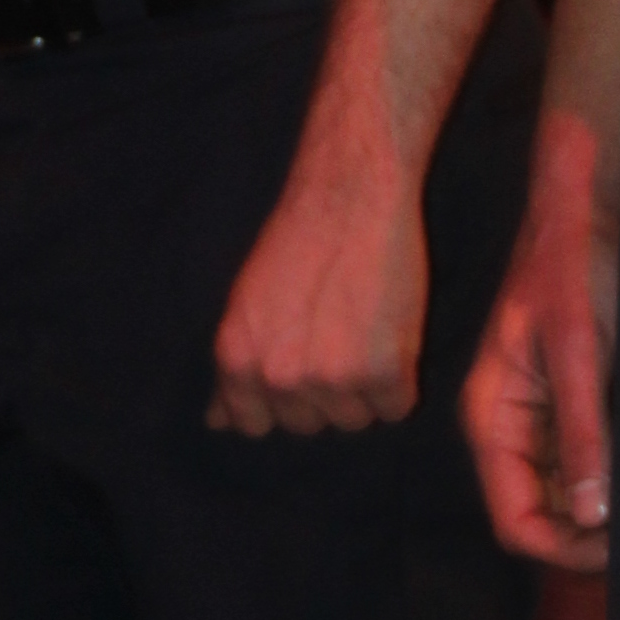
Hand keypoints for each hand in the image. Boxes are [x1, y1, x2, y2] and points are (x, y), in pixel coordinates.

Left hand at [208, 147, 428, 434]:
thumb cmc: (298, 242)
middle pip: (309, 424)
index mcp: (238, 361)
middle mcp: (279, 377)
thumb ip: (235, 368)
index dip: (281, 395)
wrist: (351, 195)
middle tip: (336, 332)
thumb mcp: (245, 303)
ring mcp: (332, 379)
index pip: (254, 424)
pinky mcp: (384, 372)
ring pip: (355, 419)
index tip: (298, 361)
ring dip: (365, 387)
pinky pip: (396, 406)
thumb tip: (218, 423)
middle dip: (324, 391)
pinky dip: (400, 379)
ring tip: (363, 327)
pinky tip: (389, 333)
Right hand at [462, 112, 615, 566]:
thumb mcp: (580, 343)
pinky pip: (598, 460)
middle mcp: (518, 428)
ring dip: (615, 506)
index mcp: (495, 416)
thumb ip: (585, 427)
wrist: (596, 194)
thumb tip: (594, 515)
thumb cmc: (577, 258)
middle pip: (548, 517)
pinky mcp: (584, 400)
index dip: (566, 548)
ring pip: (577, 494)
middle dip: (596, 534)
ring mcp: (551, 416)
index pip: (515, 522)